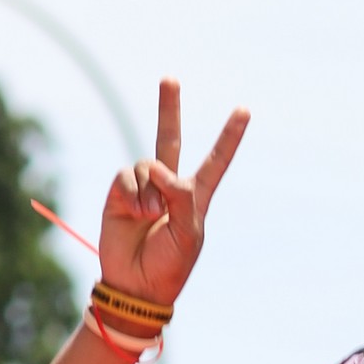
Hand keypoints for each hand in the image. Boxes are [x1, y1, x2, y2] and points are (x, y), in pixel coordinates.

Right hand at [99, 76, 249, 311]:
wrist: (136, 284)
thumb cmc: (169, 264)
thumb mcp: (187, 233)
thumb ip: (180, 196)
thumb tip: (158, 166)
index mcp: (195, 196)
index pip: (215, 161)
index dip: (229, 137)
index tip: (244, 110)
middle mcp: (168, 186)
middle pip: (169, 138)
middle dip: (168, 108)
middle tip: (169, 78)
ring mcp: (142, 187)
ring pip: (146, 164)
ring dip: (150, 191)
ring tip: (150, 217)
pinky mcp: (119, 192)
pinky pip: (126, 176)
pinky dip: (132, 193)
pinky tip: (133, 213)